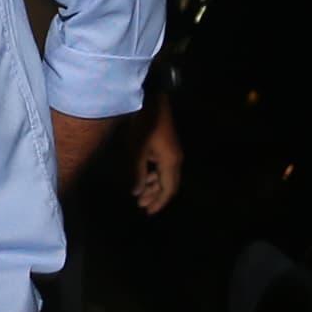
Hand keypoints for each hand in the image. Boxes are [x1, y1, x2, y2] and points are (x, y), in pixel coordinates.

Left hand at [131, 99, 183, 213]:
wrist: (150, 100)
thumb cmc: (142, 125)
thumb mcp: (136, 151)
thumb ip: (137, 173)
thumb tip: (138, 192)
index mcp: (170, 162)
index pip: (168, 190)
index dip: (159, 203)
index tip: (148, 212)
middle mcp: (176, 159)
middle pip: (169, 185)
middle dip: (155, 196)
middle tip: (141, 205)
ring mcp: (172, 151)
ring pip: (166, 175)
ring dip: (154, 186)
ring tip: (139, 194)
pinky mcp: (167, 145)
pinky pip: (163, 166)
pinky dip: (154, 174)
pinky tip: (144, 176)